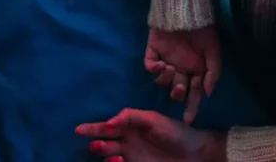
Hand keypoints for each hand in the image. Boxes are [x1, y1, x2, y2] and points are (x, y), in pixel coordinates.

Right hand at [76, 108, 226, 161]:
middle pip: (105, 143)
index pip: (107, 127)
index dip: (93, 128)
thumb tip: (109, 122)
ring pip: (110, 157)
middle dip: (96, 143)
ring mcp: (132, 156)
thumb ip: (132, 117)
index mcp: (130, 126)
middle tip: (95, 144)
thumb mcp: (155, 119)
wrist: (196, 153)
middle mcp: (128, 142)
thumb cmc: (177, 132)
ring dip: (105, 155)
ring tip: (110, 154)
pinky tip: (118, 160)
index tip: (79, 129)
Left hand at [144, 27, 220, 123]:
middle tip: (180, 88)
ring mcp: (166, 60)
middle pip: (175, 90)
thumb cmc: (203, 30)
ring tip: (170, 69)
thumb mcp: (214, 51)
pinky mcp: (153, 51)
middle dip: (177, 94)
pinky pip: (149, 66)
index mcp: (195, 70)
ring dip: (165, 80)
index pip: (193, 93)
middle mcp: (180, 68)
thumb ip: (212, 73)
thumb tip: (207, 93)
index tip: (188, 120)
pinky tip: (160, 65)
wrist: (187, 10)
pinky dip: (153, 69)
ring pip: (161, 81)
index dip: (191, 107)